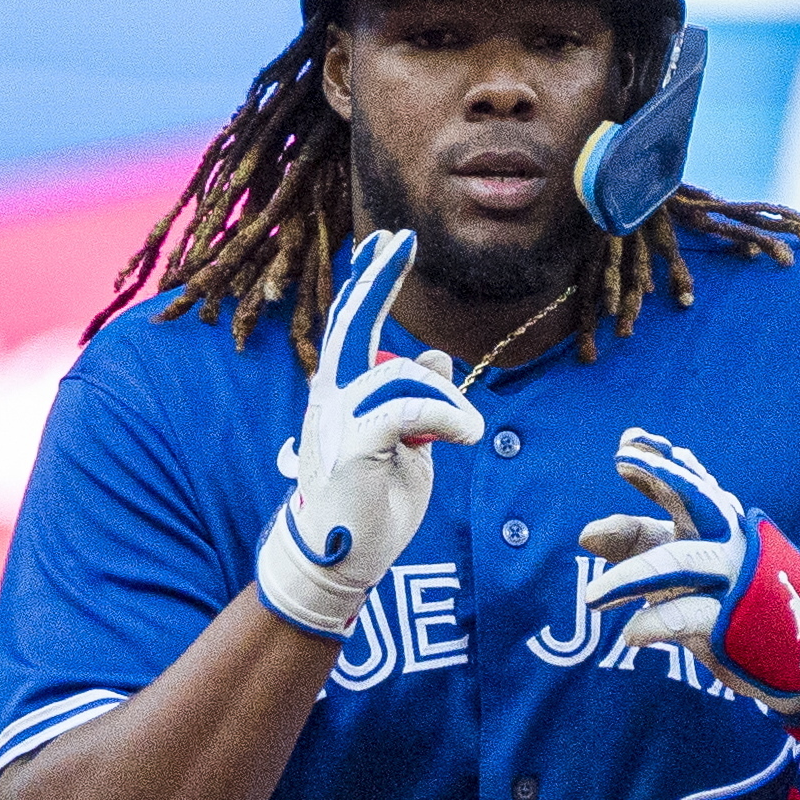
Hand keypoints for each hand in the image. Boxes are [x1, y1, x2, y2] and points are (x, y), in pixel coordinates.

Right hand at [255, 230, 485, 638]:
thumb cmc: (372, 503)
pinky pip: (407, 410)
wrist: (339, 559)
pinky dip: (446, 417)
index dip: (370, 283)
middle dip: (378, 279)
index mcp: (341, 392)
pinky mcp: (353, 447)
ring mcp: (337, 420)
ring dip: (447, 402)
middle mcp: (331, 397)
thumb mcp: (405, 444)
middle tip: (399, 240)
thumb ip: (416, 400)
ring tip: (467, 432)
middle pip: (353, 325)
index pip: (353, 325)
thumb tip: (437, 356)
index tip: (390, 243)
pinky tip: (466, 434)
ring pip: (401, 377)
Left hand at [580, 429, 799, 720]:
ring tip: (592, 598)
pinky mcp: (734, 620)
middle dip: (661, 475)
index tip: (629, 441)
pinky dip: (656, 623)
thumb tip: (586, 533)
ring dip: (630, 578)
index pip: (686, 484)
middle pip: (696, 499)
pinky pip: (688, 615)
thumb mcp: (682, 568)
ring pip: (678, 562)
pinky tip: (632, 635)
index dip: (657, 461)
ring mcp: (734, 579)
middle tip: (623, 458)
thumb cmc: (733, 601)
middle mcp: (729, 541)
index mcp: (719, 525)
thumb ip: (638, 545)